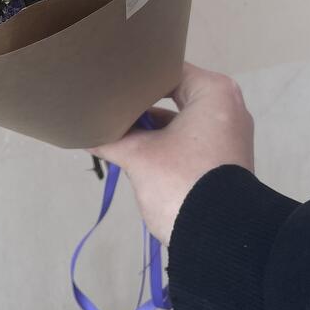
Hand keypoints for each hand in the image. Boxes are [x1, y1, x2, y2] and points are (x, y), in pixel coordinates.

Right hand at [89, 62, 254, 244]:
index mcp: (212, 92)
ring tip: (113, 124)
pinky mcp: (223, 159)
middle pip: (172, 93)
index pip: (165, 68)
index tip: (107, 77)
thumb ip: (109, 139)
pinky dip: (164, 141)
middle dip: (139, 102)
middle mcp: (225, 106)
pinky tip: (133, 146)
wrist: (222, 241)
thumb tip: (82, 133)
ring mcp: (227, 134)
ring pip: (178, 118)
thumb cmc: (183, 182)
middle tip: (105, 99)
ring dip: (149, 125)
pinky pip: (187, 138)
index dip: (134, 73)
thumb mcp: (139, 157)